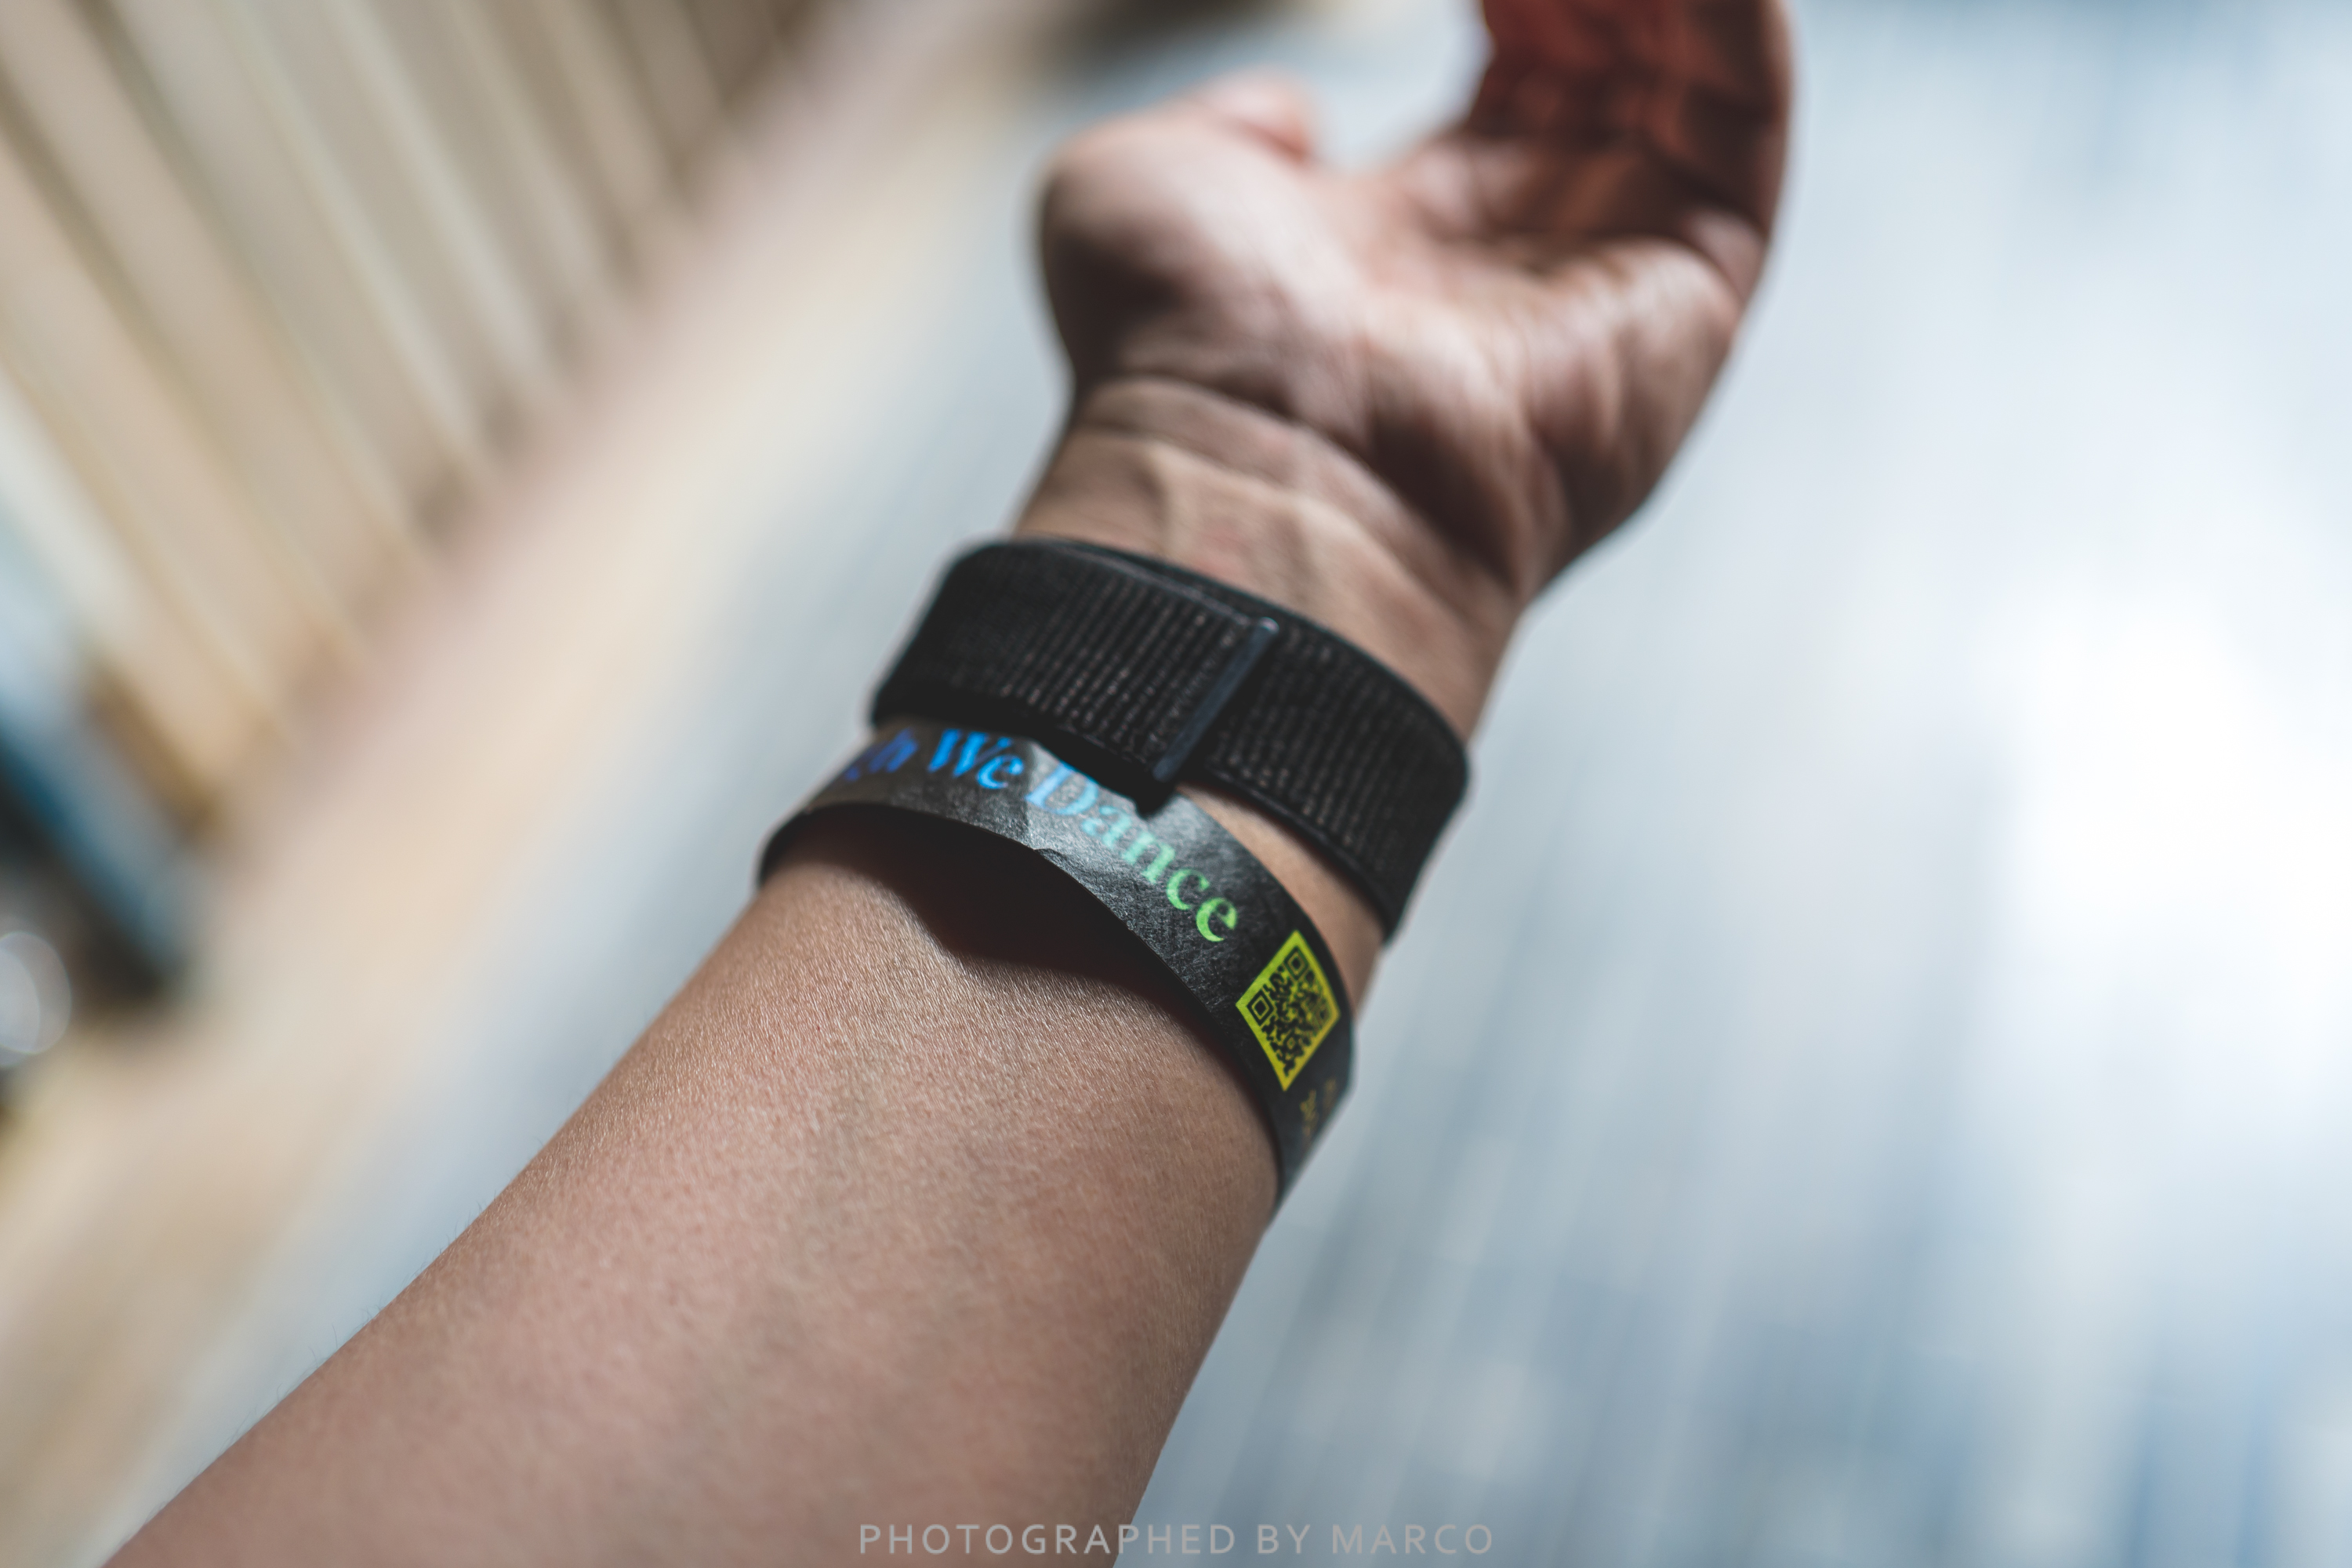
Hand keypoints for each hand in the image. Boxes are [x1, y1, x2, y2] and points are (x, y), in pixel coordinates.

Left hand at [1020, 0, 1791, 735]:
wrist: (1252, 463)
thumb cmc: (1174, 354)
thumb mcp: (1144, 186)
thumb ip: (1222, 128)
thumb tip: (1294, 114)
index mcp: (1419, 234)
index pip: (1521, 72)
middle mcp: (1532, 254)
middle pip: (1619, 64)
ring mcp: (1622, 273)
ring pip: (1695, 75)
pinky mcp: (1694, 288)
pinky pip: (1748, 113)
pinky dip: (1730, 14)